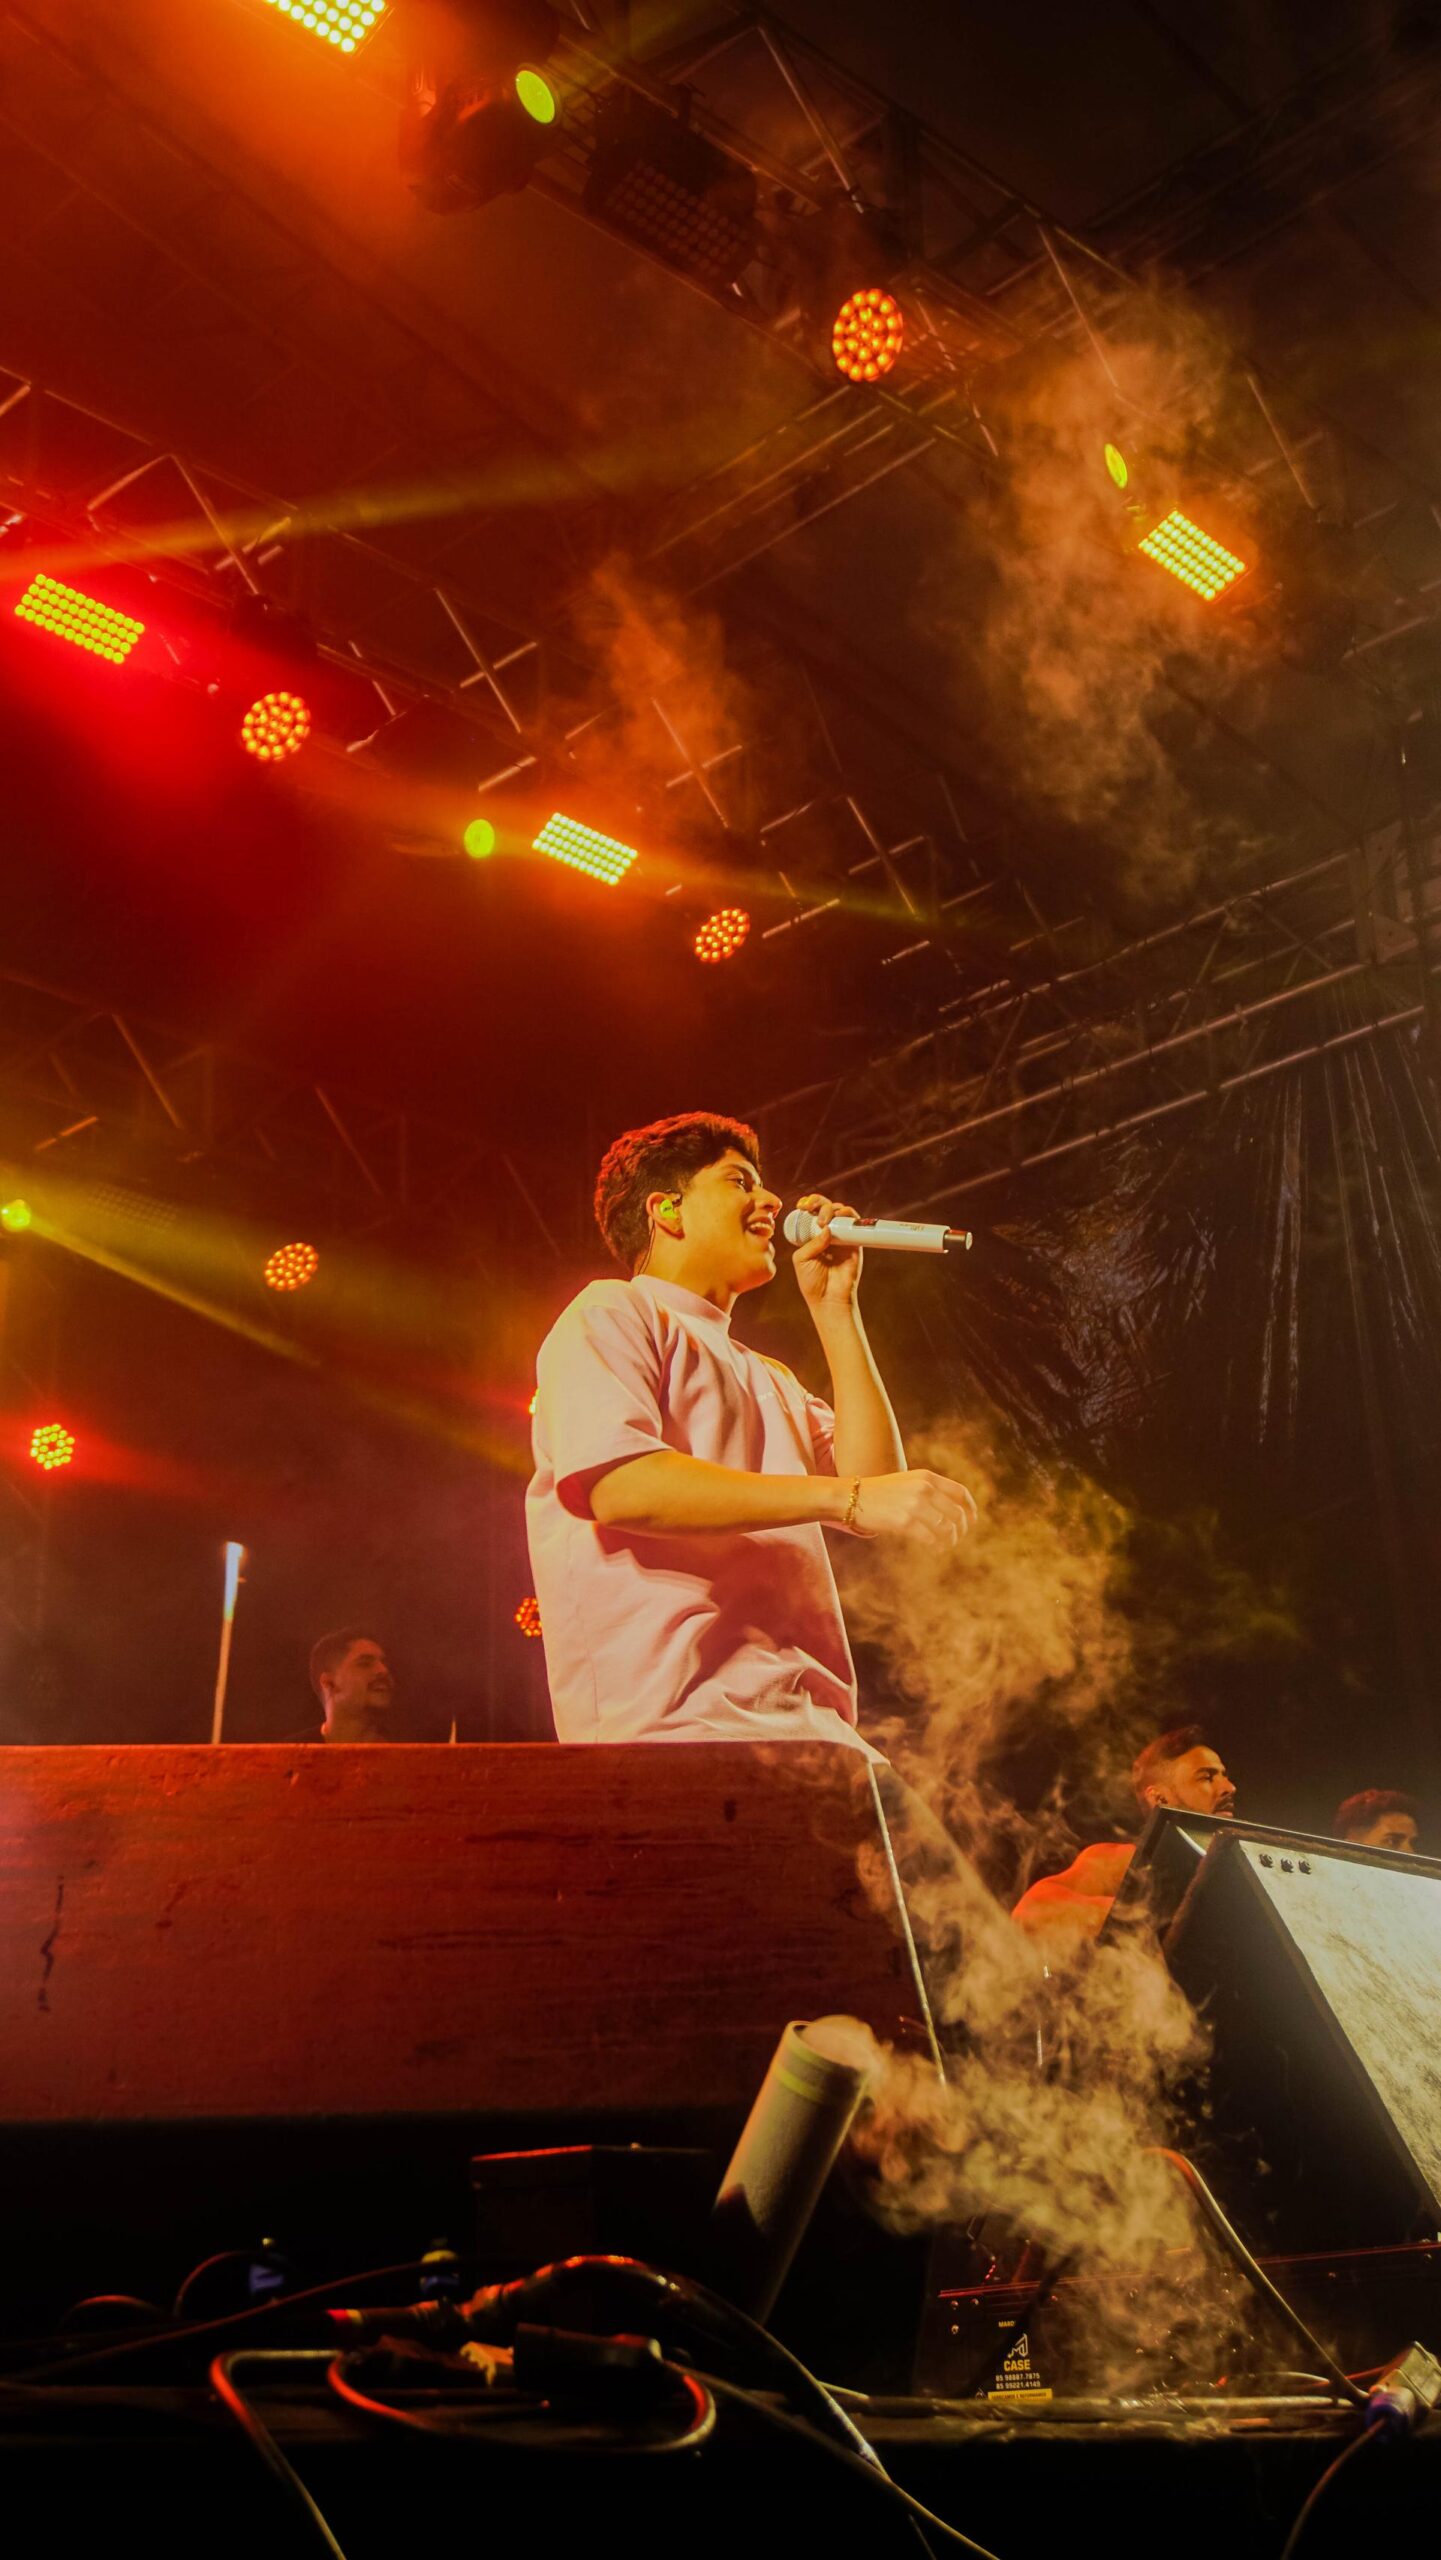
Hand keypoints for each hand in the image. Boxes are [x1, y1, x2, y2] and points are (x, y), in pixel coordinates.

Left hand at [791, 1193, 862, 1313]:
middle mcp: (828, 1234)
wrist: (829, 1299)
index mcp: (812, 1236)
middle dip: (819, 1203)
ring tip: (824, 1220)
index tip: (802, 1205)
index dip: (808, 1204)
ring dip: (832, 1208)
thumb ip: (811, 1242)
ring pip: (841, 1212)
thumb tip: (826, 1228)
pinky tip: (839, 1217)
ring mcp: (842, 1237)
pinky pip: (855, 1223)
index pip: (811, 1213)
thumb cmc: (812, 1282)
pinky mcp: (855, 1242)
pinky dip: (848, 1214)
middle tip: (814, 1214)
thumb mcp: (802, 1259)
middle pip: (826, 1208)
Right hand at [847, 1469, 977, 1547]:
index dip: (971, 1509)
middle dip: (961, 1530)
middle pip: (957, 1514)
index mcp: (927, 1477)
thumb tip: (952, 1511)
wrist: (851, 1497)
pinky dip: (937, 1547)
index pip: (960, 1493)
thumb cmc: (880, 1493)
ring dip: (950, 1541)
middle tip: (956, 1539)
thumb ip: (929, 1491)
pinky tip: (935, 1551)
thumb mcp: (908, 1482)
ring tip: (945, 1547)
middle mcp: (924, 1488)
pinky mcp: (904, 1521)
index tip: (972, 1521)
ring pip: (947, 1528)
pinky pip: (931, 1539)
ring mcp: (915, 1505)